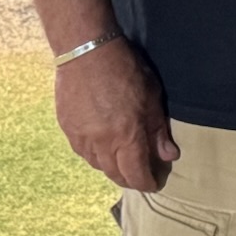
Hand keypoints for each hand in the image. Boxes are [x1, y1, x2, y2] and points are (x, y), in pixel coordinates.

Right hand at [54, 37, 179, 190]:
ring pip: (98, 166)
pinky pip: (83, 152)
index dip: (147, 183)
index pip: (136, 174)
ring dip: (112, 168)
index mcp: (126, 136)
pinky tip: (102, 148)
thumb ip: (158, 129)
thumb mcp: (152, 95)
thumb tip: (168, 155)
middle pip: (115, 175)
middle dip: (130, 179)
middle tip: (140, 176)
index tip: (155, 183)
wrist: (86, 52)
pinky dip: (95, 155)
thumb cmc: (125, 69)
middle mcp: (102, 144)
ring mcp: (81, 138)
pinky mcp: (67, 130)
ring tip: (122, 163)